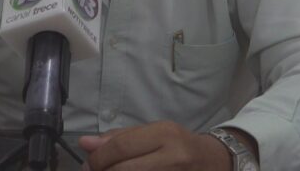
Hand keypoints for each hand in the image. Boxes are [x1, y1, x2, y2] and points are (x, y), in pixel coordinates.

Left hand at [77, 121, 231, 170]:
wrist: (214, 162)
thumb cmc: (179, 145)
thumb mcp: (153, 133)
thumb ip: (119, 137)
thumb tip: (85, 144)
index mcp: (164, 134)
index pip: (121, 147)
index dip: (98, 158)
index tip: (87, 164)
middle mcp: (173, 156)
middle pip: (123, 169)